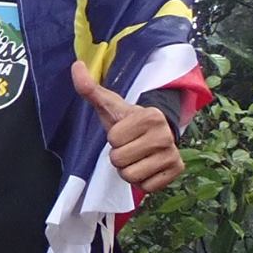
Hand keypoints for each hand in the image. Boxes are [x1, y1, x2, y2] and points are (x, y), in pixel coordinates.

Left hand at [71, 61, 182, 191]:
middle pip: (120, 160)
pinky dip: (142, 181)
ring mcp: (174, 154)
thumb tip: (76, 65)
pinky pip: (146, 186)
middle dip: (119, 157)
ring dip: (128, 170)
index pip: (114, 140)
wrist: (156, 135)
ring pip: (131, 175)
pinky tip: (147, 167)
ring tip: (136, 157)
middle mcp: (166, 134)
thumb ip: (90, 88)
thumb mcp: (109, 106)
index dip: (114, 139)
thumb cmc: (127, 122)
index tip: (124, 133)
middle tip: (129, 147)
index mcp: (151, 116)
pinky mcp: (177, 170)